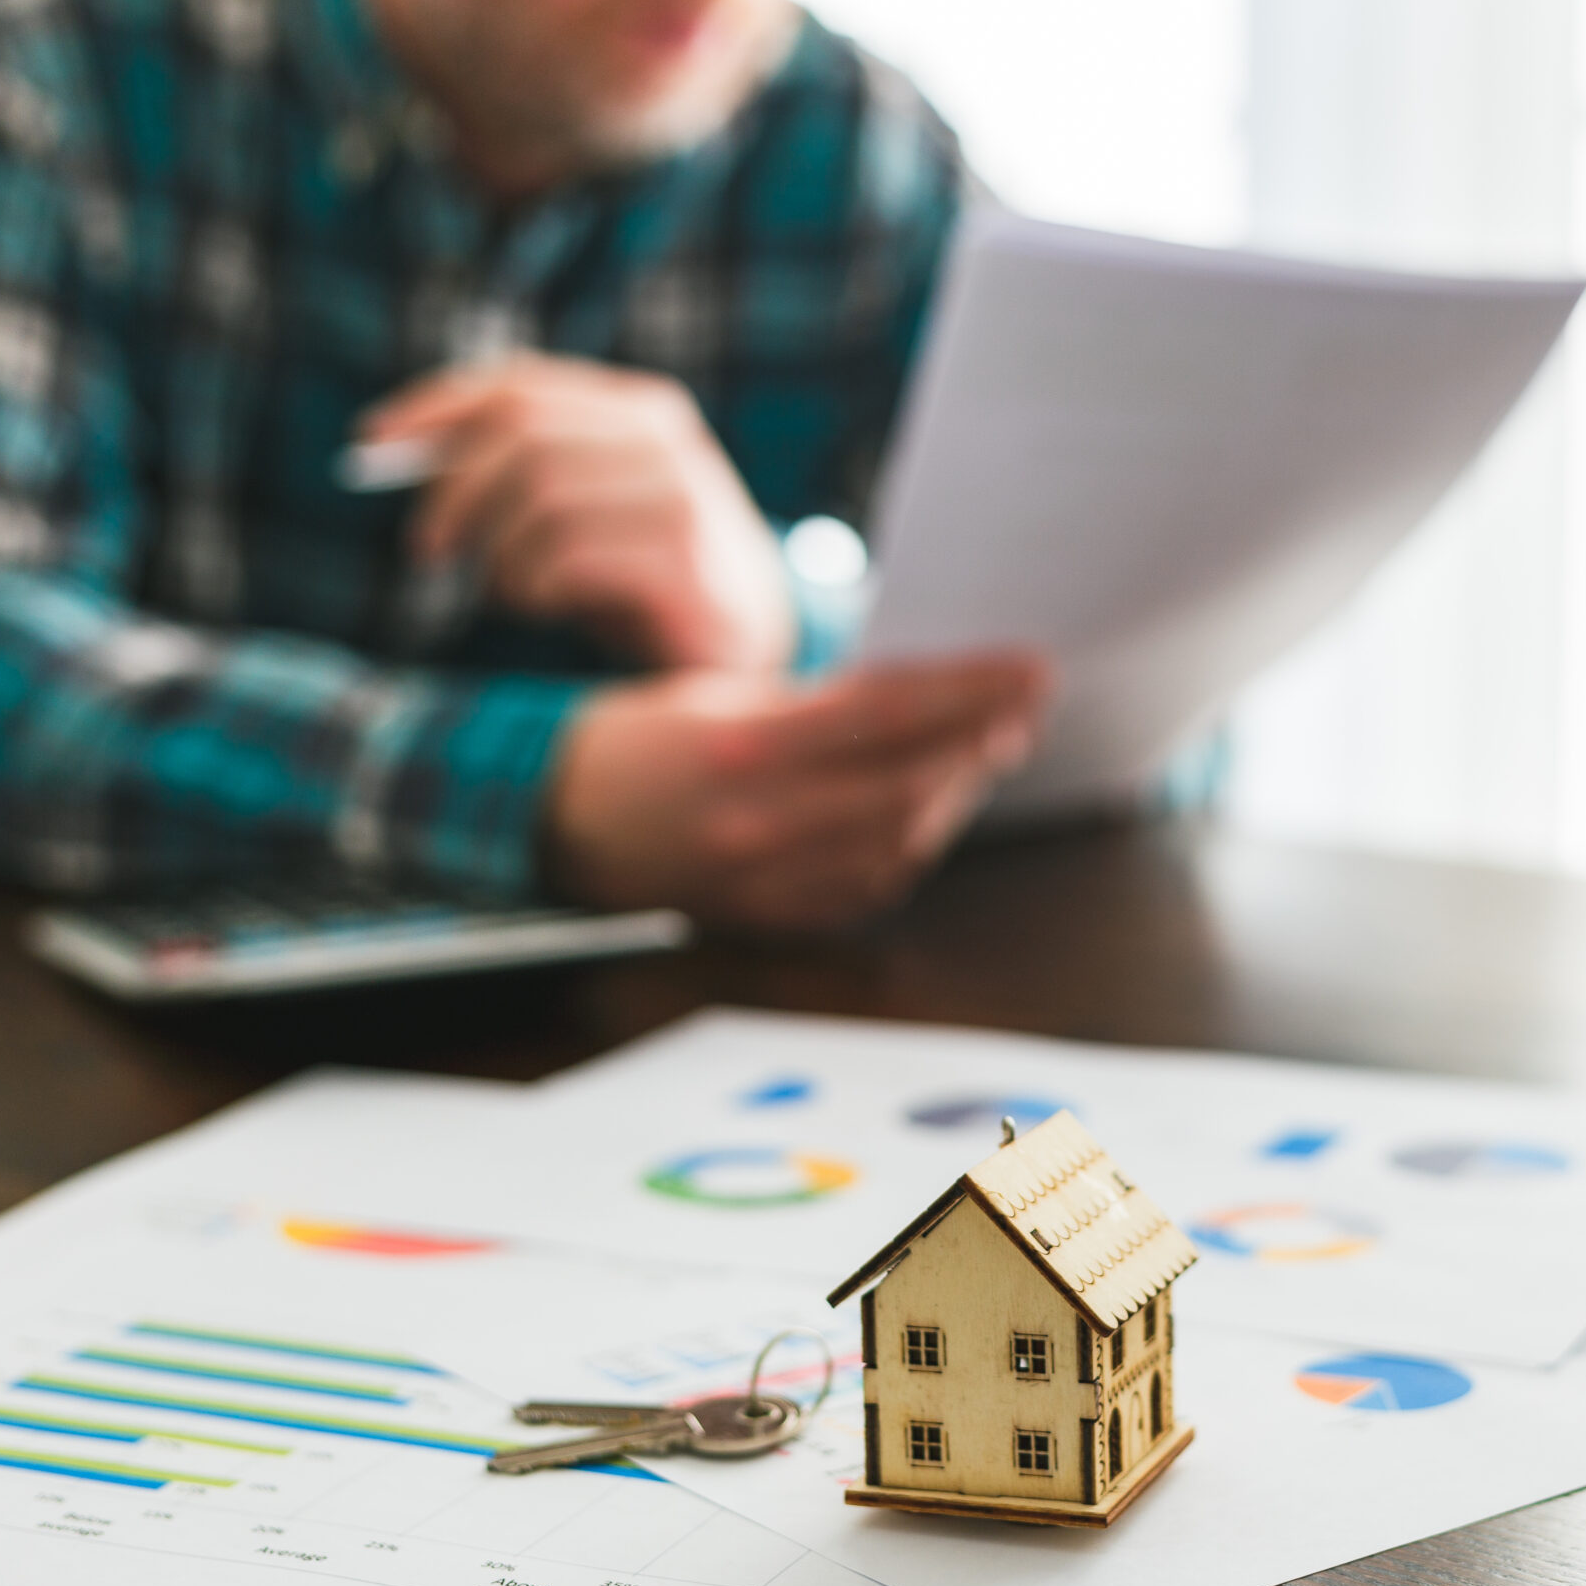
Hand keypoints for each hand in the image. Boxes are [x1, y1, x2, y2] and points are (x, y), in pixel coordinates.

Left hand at [361, 354, 793, 671]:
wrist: (751, 648)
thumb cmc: (646, 578)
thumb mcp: (587, 508)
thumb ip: (521, 470)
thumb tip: (402, 448)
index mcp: (641, 410)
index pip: (519, 384)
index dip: (436, 406)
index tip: (371, 439)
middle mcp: (665, 442)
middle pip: (518, 435)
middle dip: (452, 490)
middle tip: (424, 548)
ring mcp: (679, 498)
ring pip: (536, 497)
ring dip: (498, 554)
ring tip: (512, 590)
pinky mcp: (682, 563)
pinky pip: (564, 558)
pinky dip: (532, 586)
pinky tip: (547, 605)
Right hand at [546, 653, 1052, 932]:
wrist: (556, 818)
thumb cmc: (639, 741)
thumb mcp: (721, 694)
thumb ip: (819, 703)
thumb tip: (922, 697)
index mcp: (745, 745)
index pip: (891, 712)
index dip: (971, 690)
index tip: (1027, 669)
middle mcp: (759, 819)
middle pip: (909, 781)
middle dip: (982, 740)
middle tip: (1028, 705)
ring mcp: (764, 878)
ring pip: (899, 841)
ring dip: (956, 794)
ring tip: (990, 749)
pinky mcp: (767, 915)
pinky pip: (868, 889)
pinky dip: (914, 847)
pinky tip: (934, 810)